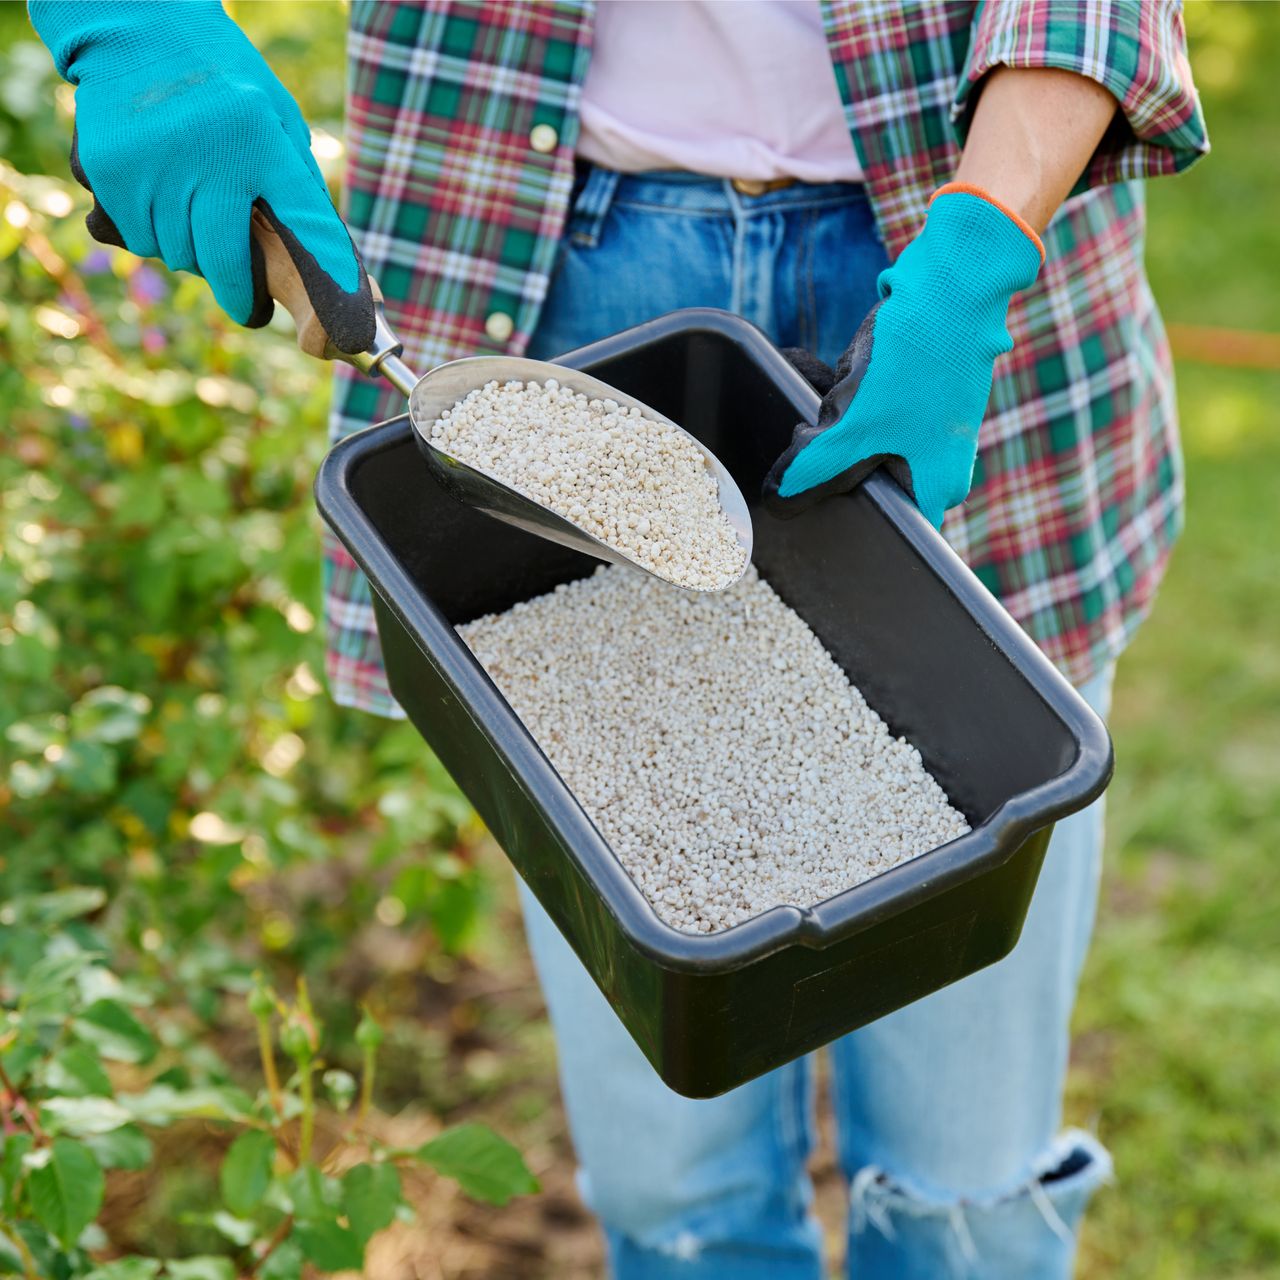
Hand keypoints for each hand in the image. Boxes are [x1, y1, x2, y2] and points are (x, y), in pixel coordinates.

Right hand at [30, 0, 373, 352]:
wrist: (139, 28)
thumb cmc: (226, 89)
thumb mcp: (279, 123)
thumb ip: (297, 188)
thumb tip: (329, 266)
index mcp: (264, 142)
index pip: (307, 222)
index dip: (326, 275)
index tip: (341, 325)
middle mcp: (209, 156)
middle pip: (225, 263)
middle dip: (238, 291)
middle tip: (248, 299)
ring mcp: (154, 166)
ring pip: (177, 255)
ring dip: (190, 254)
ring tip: (196, 218)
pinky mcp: (111, 171)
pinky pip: (136, 238)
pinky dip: (150, 233)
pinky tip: (159, 199)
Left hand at [763, 185, 1042, 528]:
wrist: (949, 287)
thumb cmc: (913, 365)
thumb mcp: (852, 427)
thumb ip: (812, 471)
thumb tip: (777, 502)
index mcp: (937, 490)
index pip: (884, 533)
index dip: (844, 524)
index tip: (815, 507)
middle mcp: (939, 469)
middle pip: (860, 488)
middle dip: (831, 462)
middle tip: (823, 432)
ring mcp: (927, 434)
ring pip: (856, 448)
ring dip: (836, 425)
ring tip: (844, 395)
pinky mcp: (912, 403)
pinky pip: (861, 416)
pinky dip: (846, 401)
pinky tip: (846, 379)